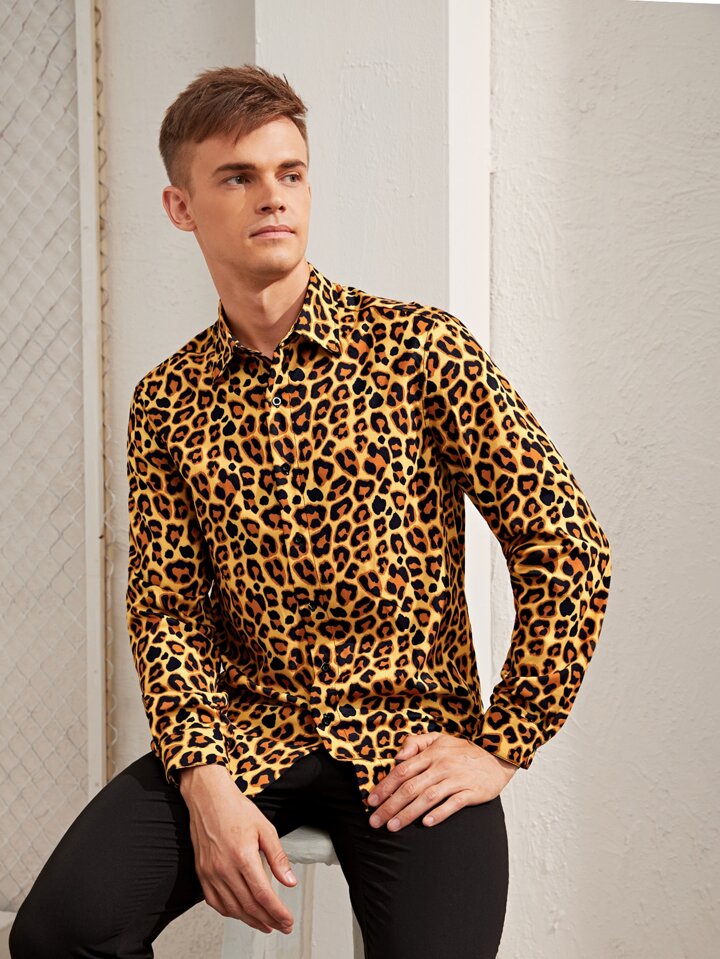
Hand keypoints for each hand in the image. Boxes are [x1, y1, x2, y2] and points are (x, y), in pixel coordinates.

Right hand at [179, 764, 296, 934]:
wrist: (208, 798)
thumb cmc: (235, 809)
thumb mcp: (265, 828)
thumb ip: (278, 857)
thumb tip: (289, 880)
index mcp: (242, 856)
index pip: (263, 895)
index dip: (277, 912)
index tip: (287, 920)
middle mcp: (224, 868)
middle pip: (249, 906)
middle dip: (268, 920)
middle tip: (281, 926)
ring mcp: (210, 873)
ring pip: (232, 908)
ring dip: (250, 920)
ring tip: (265, 924)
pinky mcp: (202, 874)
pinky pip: (215, 902)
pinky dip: (230, 912)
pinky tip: (240, 913)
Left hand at [366, 732, 518, 830]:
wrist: (496, 757)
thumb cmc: (463, 750)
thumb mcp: (439, 738)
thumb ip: (415, 743)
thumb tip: (397, 756)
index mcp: (431, 754)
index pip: (402, 770)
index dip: (385, 786)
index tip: (370, 801)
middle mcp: (441, 766)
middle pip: (411, 788)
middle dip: (390, 806)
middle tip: (375, 821)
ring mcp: (456, 780)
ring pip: (427, 798)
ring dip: (408, 813)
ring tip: (393, 827)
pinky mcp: (471, 793)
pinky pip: (453, 804)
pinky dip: (439, 813)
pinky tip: (426, 823)